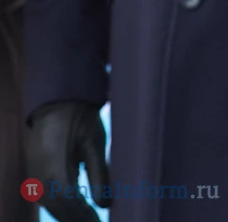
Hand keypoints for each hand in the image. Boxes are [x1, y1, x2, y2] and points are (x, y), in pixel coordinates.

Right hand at [26, 100, 109, 221]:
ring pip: (53, 207)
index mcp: (56, 170)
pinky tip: (78, 210)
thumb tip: (105, 204)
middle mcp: (41, 178)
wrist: (56, 104)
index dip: (85, 217)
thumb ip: (99, 174)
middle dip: (79, 219)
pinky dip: (63, 207)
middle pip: (60, 210)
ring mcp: (36, 177)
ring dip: (70, 215)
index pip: (71, 204)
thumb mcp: (94, 143)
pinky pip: (48, 198)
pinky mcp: (36, 175)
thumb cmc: (80, 120)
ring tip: (91, 219)